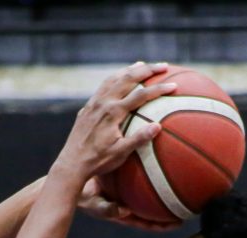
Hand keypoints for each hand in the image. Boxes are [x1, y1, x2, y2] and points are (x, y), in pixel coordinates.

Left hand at [53, 61, 177, 183]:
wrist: (72, 164)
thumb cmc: (98, 161)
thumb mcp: (120, 153)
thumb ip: (139, 139)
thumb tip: (158, 126)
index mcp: (113, 112)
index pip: (141, 95)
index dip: (159, 89)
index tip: (174, 86)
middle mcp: (103, 103)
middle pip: (128, 78)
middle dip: (148, 69)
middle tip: (164, 66)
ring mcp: (93, 103)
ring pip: (114, 78)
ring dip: (130, 70)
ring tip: (142, 65)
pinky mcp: (87, 107)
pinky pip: (103, 86)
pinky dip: (115, 78)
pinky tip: (119, 80)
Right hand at [77, 177, 181, 232]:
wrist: (72, 182)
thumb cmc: (81, 195)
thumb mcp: (93, 204)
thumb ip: (107, 209)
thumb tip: (125, 211)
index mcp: (124, 214)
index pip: (146, 222)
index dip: (161, 225)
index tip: (177, 224)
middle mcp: (130, 204)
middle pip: (154, 210)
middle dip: (170, 211)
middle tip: (189, 207)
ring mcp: (129, 192)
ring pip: (151, 194)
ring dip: (165, 191)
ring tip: (183, 184)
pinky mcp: (126, 178)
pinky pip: (142, 175)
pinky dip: (152, 170)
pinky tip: (164, 157)